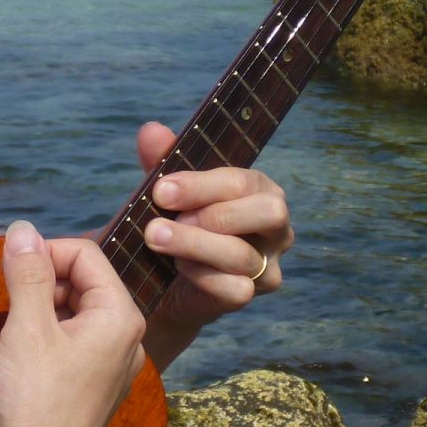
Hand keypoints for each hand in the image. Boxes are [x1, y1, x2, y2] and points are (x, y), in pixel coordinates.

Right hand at [0, 221, 145, 426]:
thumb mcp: (26, 327)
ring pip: (79, 311)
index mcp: (121, 318)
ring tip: (16, 328)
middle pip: (86, 281)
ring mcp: (115, 366)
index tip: (11, 265)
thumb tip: (22, 228)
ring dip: (44, 307)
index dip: (45, 251)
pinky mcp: (97, 387)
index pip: (87, 254)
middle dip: (45, 280)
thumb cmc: (33, 400)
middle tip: (10, 301)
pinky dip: (50, 334)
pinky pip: (77, 341)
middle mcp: (128, 339)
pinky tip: (25, 353)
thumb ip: (27, 272)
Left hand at [135, 121, 293, 362]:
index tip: (160, 190)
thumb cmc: (175, 223)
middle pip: (269, 212)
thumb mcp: (166, 190)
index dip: (202, 184)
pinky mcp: (253, 296)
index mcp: (259, 190)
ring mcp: (268, 264)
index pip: (244, 181)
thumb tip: (151, 130)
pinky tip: (176, 267)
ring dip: (195, 244)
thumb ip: (161, 159)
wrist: (163, 282)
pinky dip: (202, 276)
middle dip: (215, 213)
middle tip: (165, 217)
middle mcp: (275, 226)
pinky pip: (236, 289)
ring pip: (244, 254)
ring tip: (156, 238)